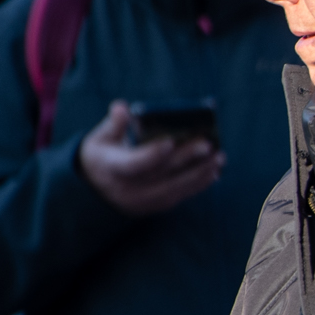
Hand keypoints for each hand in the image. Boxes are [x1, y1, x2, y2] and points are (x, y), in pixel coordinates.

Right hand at [78, 101, 225, 217]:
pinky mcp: (155, 207)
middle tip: (208, 144)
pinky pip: (179, 195)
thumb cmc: (101, 156)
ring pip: (175, 188)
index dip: (151, 154)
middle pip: (161, 174)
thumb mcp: (99, 139)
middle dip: (186, 159)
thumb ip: (113, 124)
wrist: (95, 193)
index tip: (169, 141)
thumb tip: (121, 107)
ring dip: (200, 174)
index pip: (133, 164)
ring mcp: (143, 201)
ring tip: (219, 158)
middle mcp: (128, 188)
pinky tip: (214, 172)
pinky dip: (198, 184)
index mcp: (112, 168)